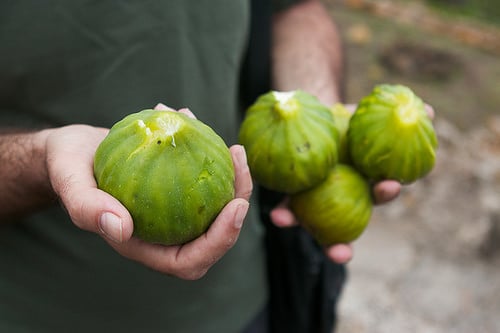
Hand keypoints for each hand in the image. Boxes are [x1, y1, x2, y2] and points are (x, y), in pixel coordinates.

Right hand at [45, 104, 251, 279]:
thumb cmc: (67, 167)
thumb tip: (121, 228)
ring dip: (232, 177)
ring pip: (216, 205)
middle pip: (214, 233)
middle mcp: (163, 231)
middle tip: (239, 160)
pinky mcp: (176, 185)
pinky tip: (196, 120)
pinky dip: (207, 152)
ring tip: (232, 146)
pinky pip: (201, 176)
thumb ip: (86, 208)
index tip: (236, 206)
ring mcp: (172, 210)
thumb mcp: (69, 182)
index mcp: (143, 245)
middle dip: (238, 202)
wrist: (71, 151)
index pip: (190, 261)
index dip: (220, 241)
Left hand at [270, 103, 434, 263]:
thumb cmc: (352, 123)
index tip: (389, 184)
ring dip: (296, 222)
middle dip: (341, 244)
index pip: (379, 192)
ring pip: (305, 220)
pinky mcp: (290, 194)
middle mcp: (341, 199)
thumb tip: (431, 109)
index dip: (385, 192)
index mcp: (365, 183)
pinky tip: (275, 216)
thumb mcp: (372, 120)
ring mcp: (313, 201)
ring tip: (284, 221)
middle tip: (341, 248)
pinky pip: (284, 205)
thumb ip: (396, 119)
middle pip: (344, 226)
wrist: (319, 120)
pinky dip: (282, 214)